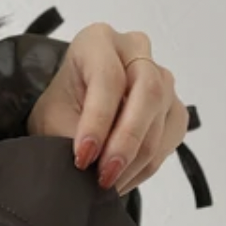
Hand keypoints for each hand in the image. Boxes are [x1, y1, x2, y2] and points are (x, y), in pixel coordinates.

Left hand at [26, 22, 188, 194]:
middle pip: (147, 92)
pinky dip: (147, 165)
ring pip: (162, 117)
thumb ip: (71, 136)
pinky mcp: (173, 105)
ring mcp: (161, 76)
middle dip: (126, 141)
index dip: (97, 121)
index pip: (108, 77)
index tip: (83, 157)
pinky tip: (123, 178)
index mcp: (97, 41)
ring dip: (136, 160)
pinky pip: (170, 137)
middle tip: (104, 176)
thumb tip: (89, 167)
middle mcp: (135, 50)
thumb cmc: (62, 107)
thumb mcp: (52, 118)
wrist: (75, 112)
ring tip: (108, 185)